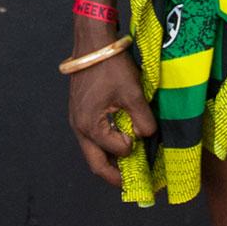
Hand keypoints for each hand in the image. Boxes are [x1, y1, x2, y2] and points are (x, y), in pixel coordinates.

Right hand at [67, 54, 156, 186]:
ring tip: (130, 162)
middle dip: (115, 175)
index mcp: (90, 126)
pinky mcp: (80, 111)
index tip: (149, 149)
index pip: (116, 151)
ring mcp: (77, 119)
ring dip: (110, 159)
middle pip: (96, 163)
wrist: (93, 41)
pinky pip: (92, 137)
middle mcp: (79, 127)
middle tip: (133, 184)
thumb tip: (147, 136)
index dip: (134, 152)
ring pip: (92, 151)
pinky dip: (105, 144)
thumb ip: (142, 119)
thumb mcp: (133, 93)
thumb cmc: (110, 66)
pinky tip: (120, 138)